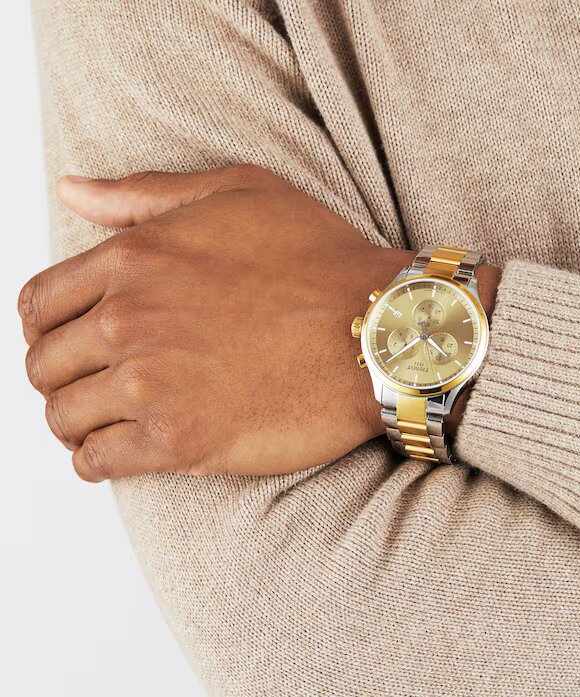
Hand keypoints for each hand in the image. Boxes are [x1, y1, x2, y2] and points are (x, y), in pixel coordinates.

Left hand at [19, 165, 499, 480]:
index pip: (40, 305)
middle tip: (97, 385)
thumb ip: (145, 193)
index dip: (47, 329)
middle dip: (63, 378)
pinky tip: (121, 451)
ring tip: (109, 421)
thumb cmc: (321, 260)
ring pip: (63, 418)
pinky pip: (97, 463)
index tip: (72, 343)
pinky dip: (96, 461)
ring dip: (78, 423)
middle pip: (45, 366)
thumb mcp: (241, 191)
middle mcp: (128, 321)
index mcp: (134, 259)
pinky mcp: (179, 440)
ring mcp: (151, 384)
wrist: (378, 330)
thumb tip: (72, 190)